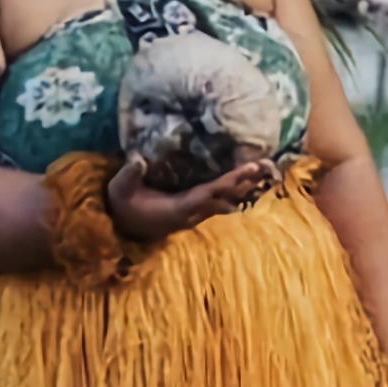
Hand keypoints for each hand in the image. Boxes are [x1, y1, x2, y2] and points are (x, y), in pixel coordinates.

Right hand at [106, 153, 275, 241]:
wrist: (121, 227)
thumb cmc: (122, 205)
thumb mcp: (120, 189)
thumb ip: (129, 174)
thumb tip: (139, 159)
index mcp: (178, 207)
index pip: (210, 192)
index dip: (230, 181)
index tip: (250, 169)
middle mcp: (192, 213)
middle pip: (225, 197)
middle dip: (246, 182)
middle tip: (267, 165)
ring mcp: (193, 214)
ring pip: (225, 201)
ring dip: (243, 187)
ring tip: (263, 171)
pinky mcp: (192, 211)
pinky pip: (219, 200)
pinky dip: (233, 190)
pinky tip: (243, 181)